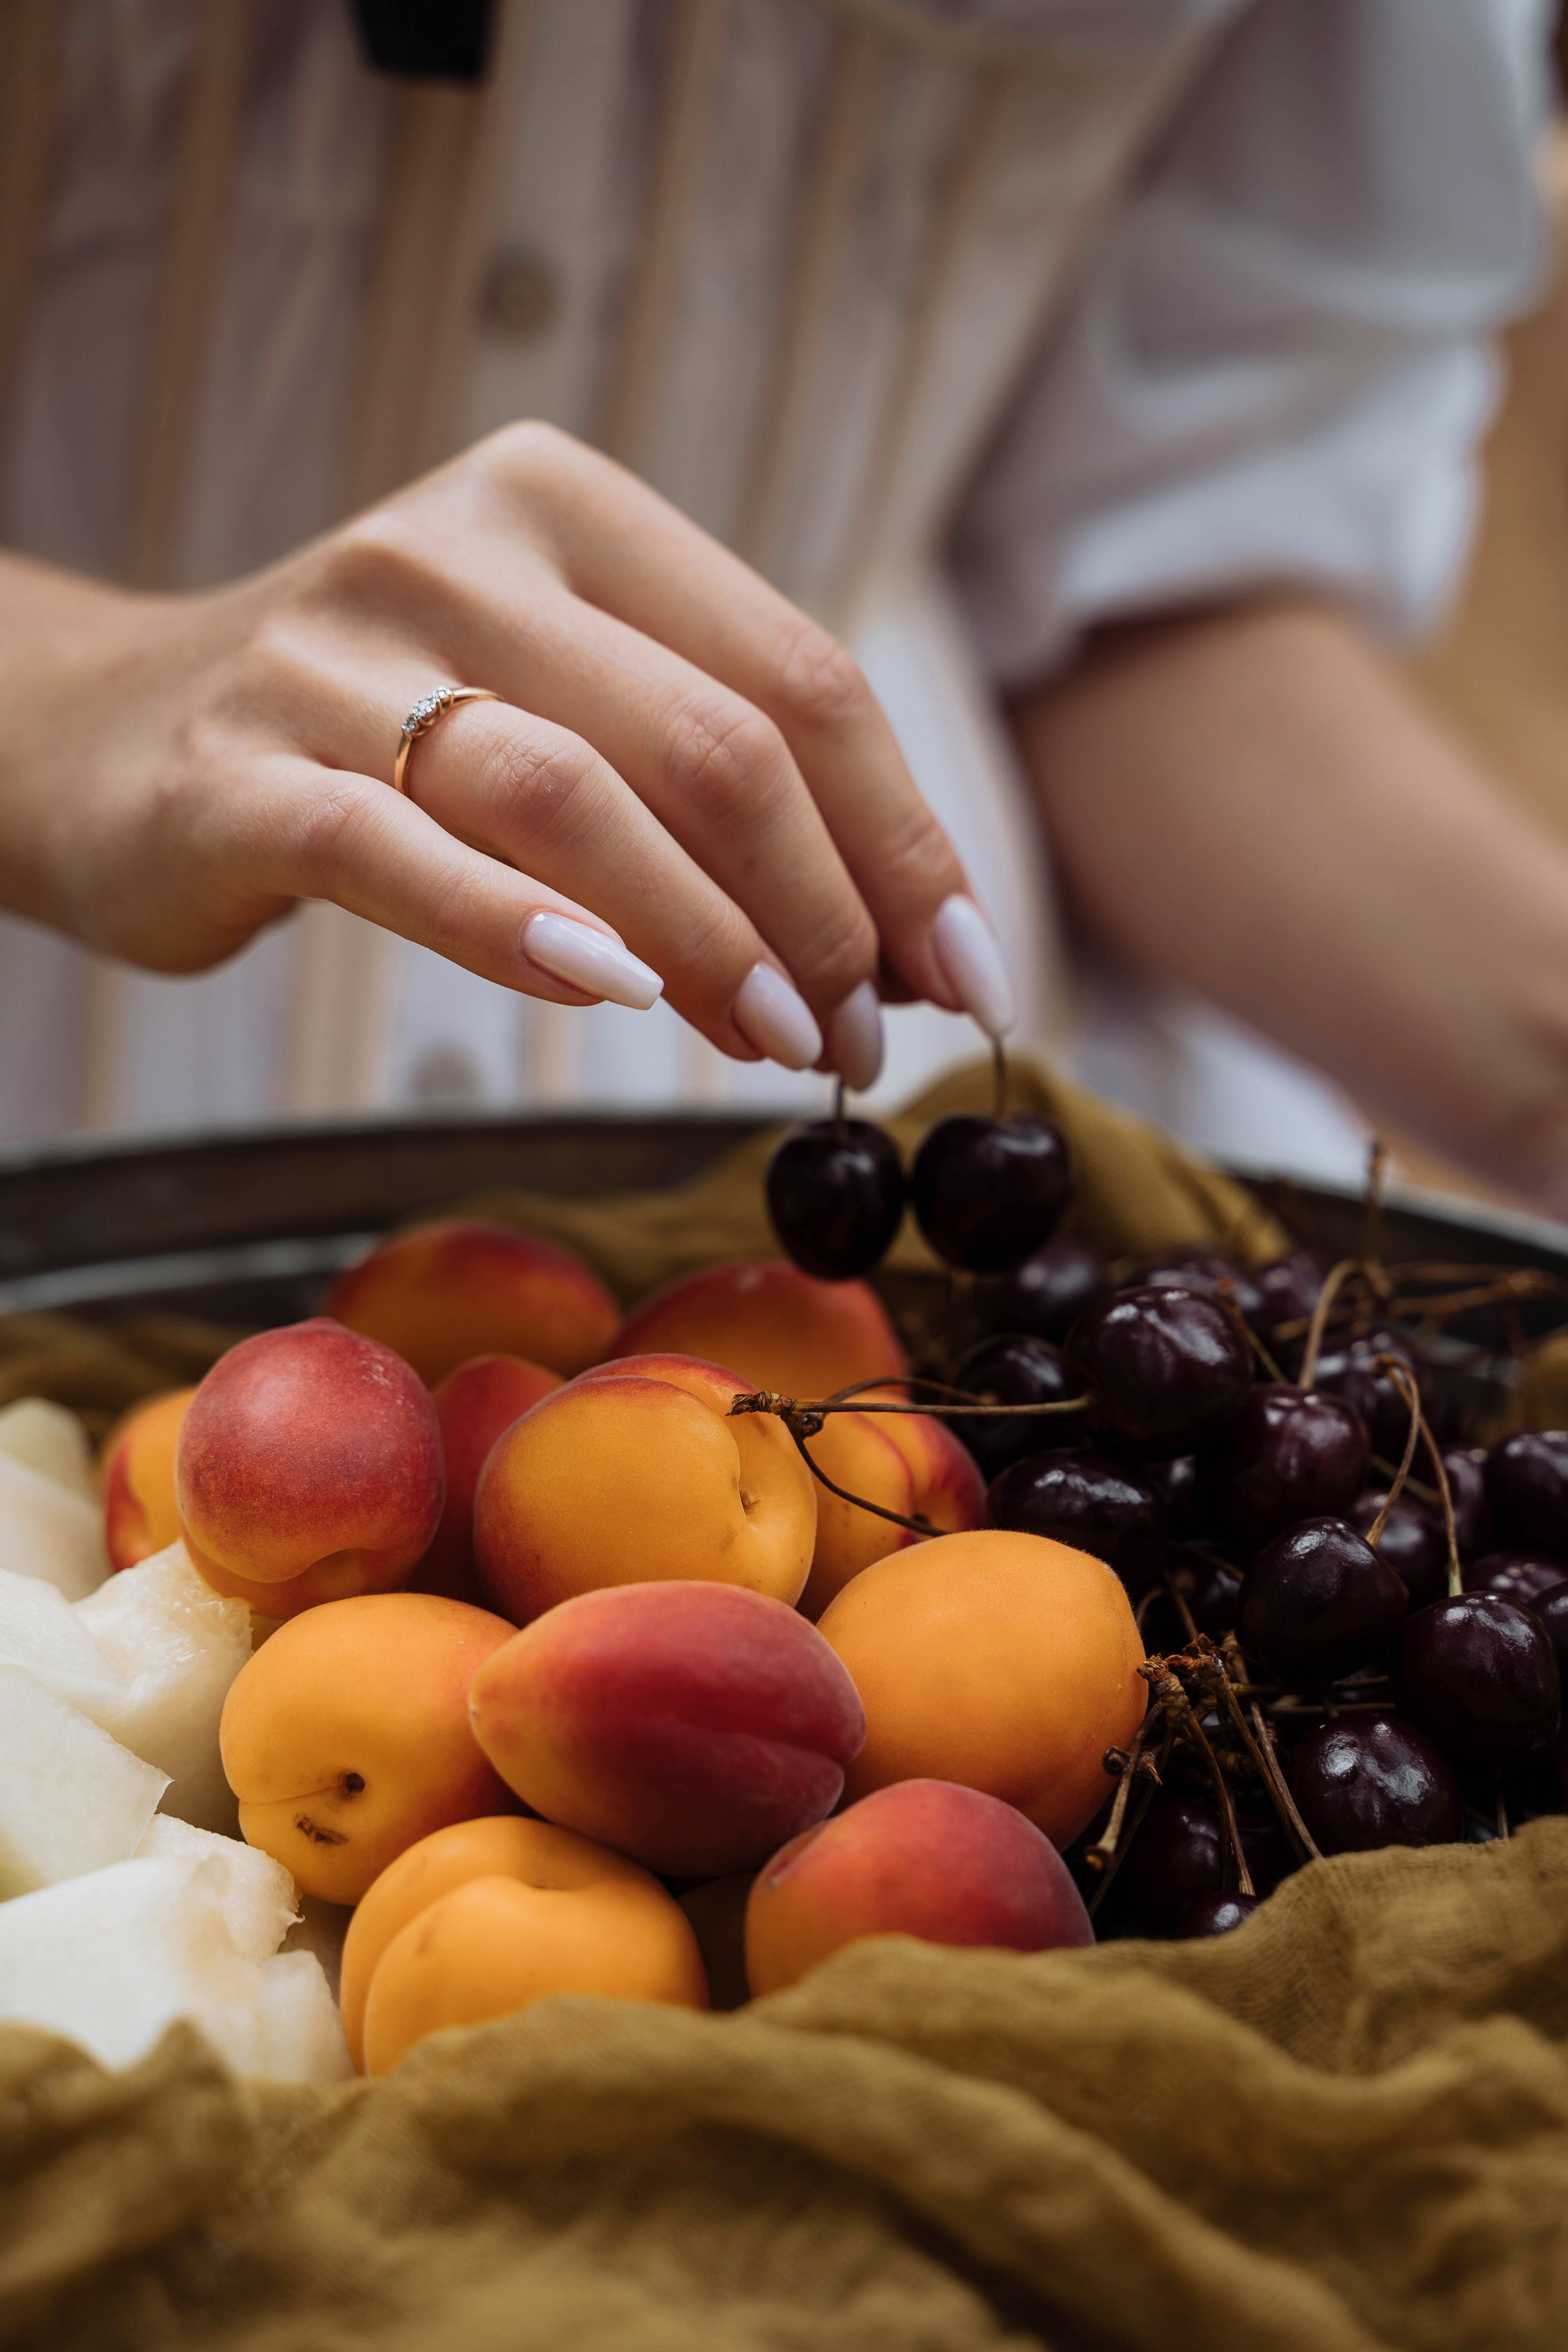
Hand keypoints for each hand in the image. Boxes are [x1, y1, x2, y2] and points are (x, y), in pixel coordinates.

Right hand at [0, 424, 1013, 1085]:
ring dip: (708, 943)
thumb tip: (895, 942)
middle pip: (712, 742)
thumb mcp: (558, 702)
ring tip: (777, 1045)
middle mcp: (457, 548)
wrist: (116, 731)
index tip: (965, 972)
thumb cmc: (383, 733)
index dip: (905, 839)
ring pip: (575, 798)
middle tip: (858, 1037)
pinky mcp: (239, 772)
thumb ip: (706, 782)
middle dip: (823, 913)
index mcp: (568, 508)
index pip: (798, 674)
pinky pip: (400, 853)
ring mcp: (337, 653)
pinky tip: (609, 996)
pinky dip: (518, 930)